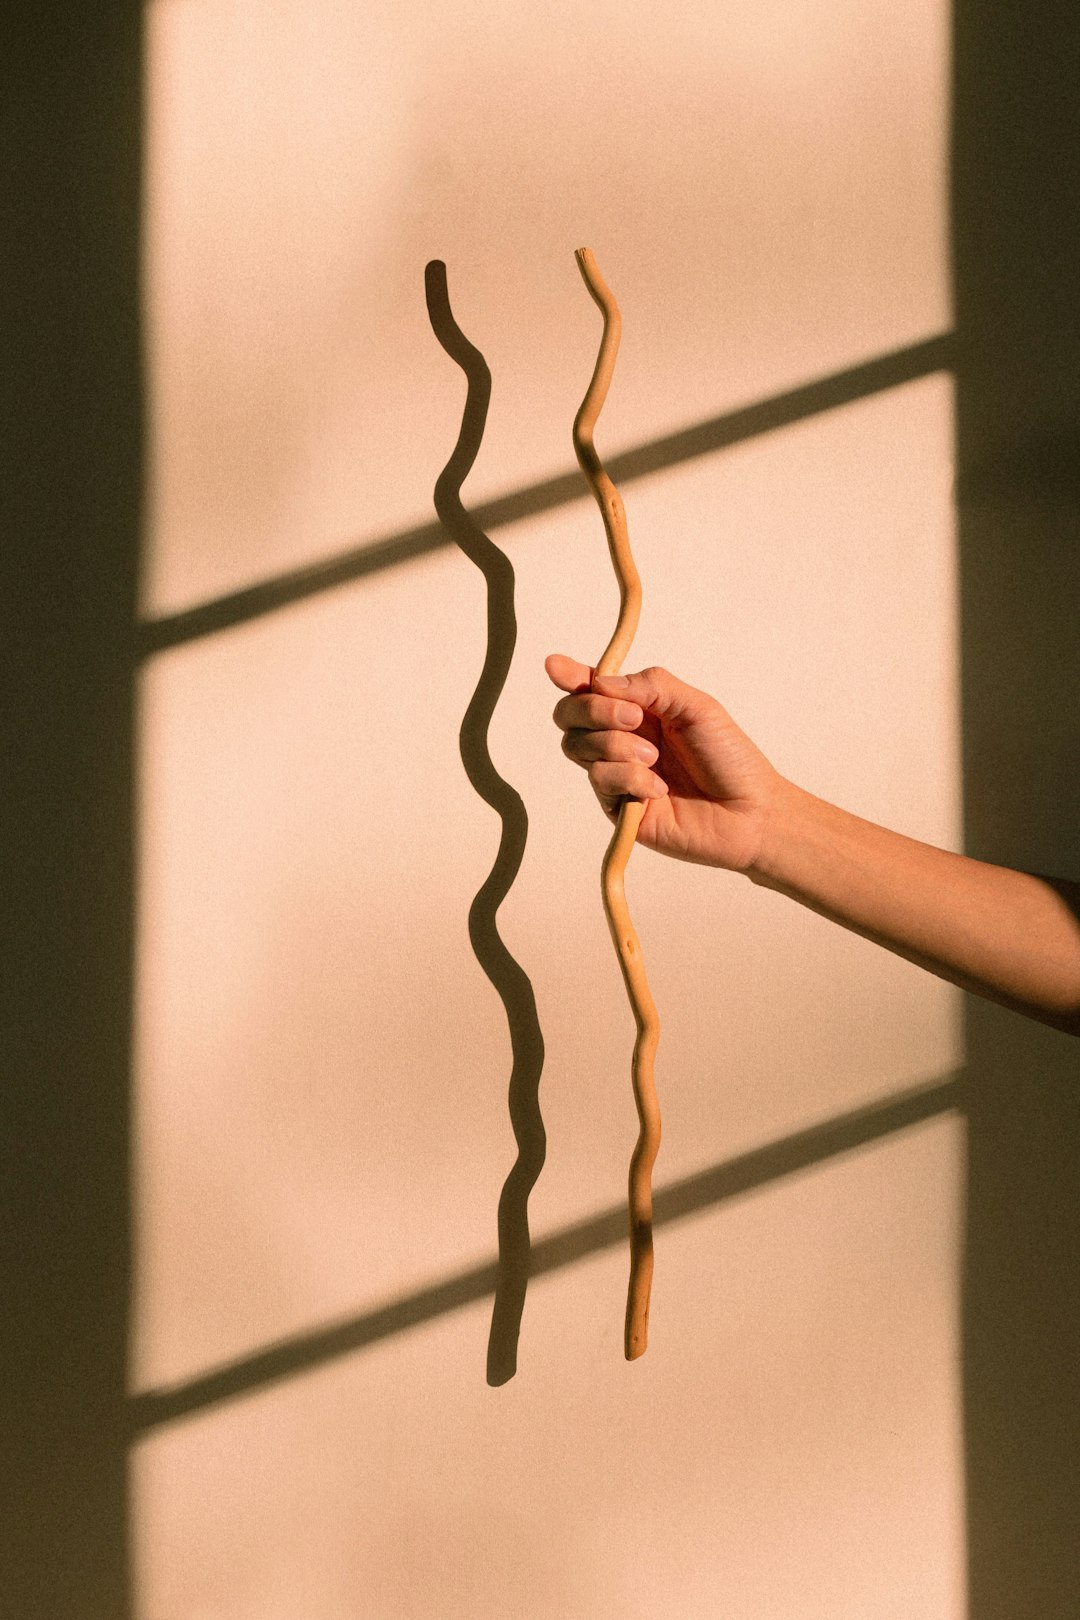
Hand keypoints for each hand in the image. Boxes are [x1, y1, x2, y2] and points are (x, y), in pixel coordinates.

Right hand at [546, 654, 781, 870]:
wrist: (748, 812)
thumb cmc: (729, 758)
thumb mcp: (697, 707)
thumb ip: (652, 687)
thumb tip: (602, 681)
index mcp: (638, 710)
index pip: (591, 689)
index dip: (570, 676)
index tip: (555, 667)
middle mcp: (620, 739)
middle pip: (570, 715)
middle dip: (593, 710)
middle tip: (634, 719)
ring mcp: (616, 773)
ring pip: (578, 746)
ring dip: (616, 746)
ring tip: (655, 758)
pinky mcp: (617, 807)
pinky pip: (600, 780)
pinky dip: (629, 778)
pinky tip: (658, 790)